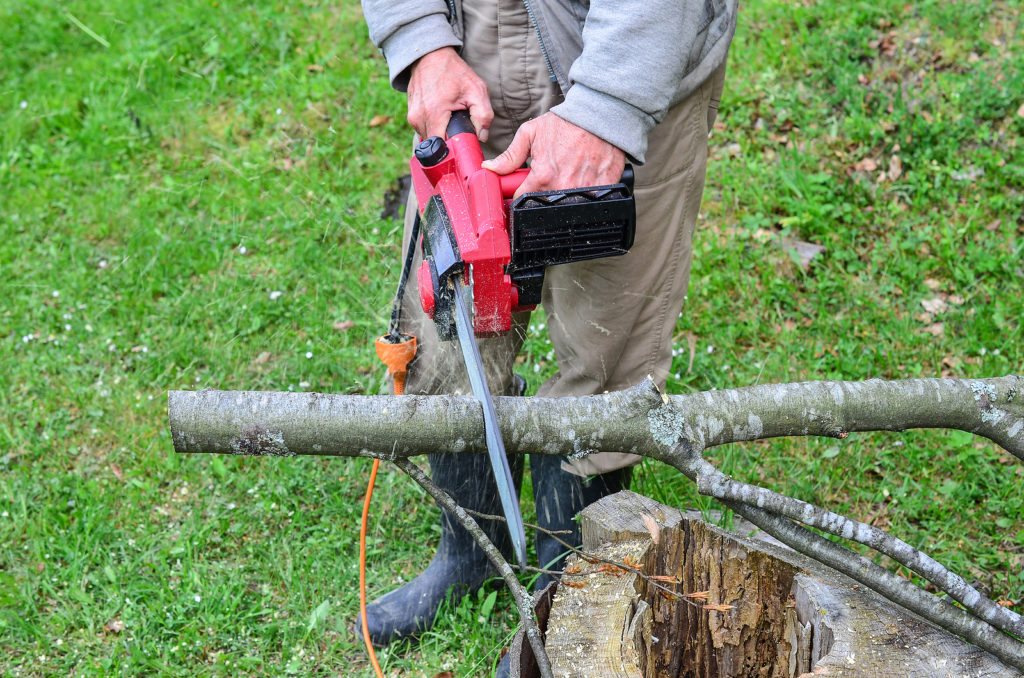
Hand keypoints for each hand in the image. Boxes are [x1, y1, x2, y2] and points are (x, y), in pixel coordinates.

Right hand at [406, 47, 492, 141]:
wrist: (430, 55)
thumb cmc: (454, 72)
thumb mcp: (477, 90)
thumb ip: (484, 115)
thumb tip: (482, 137)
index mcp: (434, 114)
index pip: (441, 149)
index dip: (454, 151)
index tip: (464, 145)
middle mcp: (419, 118)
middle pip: (436, 146)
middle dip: (449, 143)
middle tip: (461, 129)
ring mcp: (412, 117)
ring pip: (430, 139)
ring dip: (442, 134)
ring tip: (451, 120)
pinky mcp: (410, 115)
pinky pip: (424, 130)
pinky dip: (435, 127)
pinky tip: (443, 116)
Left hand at [481, 112, 625, 196]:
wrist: (598, 115)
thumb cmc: (564, 123)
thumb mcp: (530, 133)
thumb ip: (509, 156)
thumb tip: (489, 168)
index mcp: (543, 176)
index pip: (522, 200)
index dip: (520, 194)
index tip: (523, 187)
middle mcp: (563, 187)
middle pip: (544, 204)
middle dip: (541, 193)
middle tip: (548, 176)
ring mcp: (584, 190)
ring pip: (565, 206)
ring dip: (562, 195)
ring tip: (566, 173)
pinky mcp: (602, 189)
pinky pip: (589, 202)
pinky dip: (583, 193)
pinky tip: (583, 176)